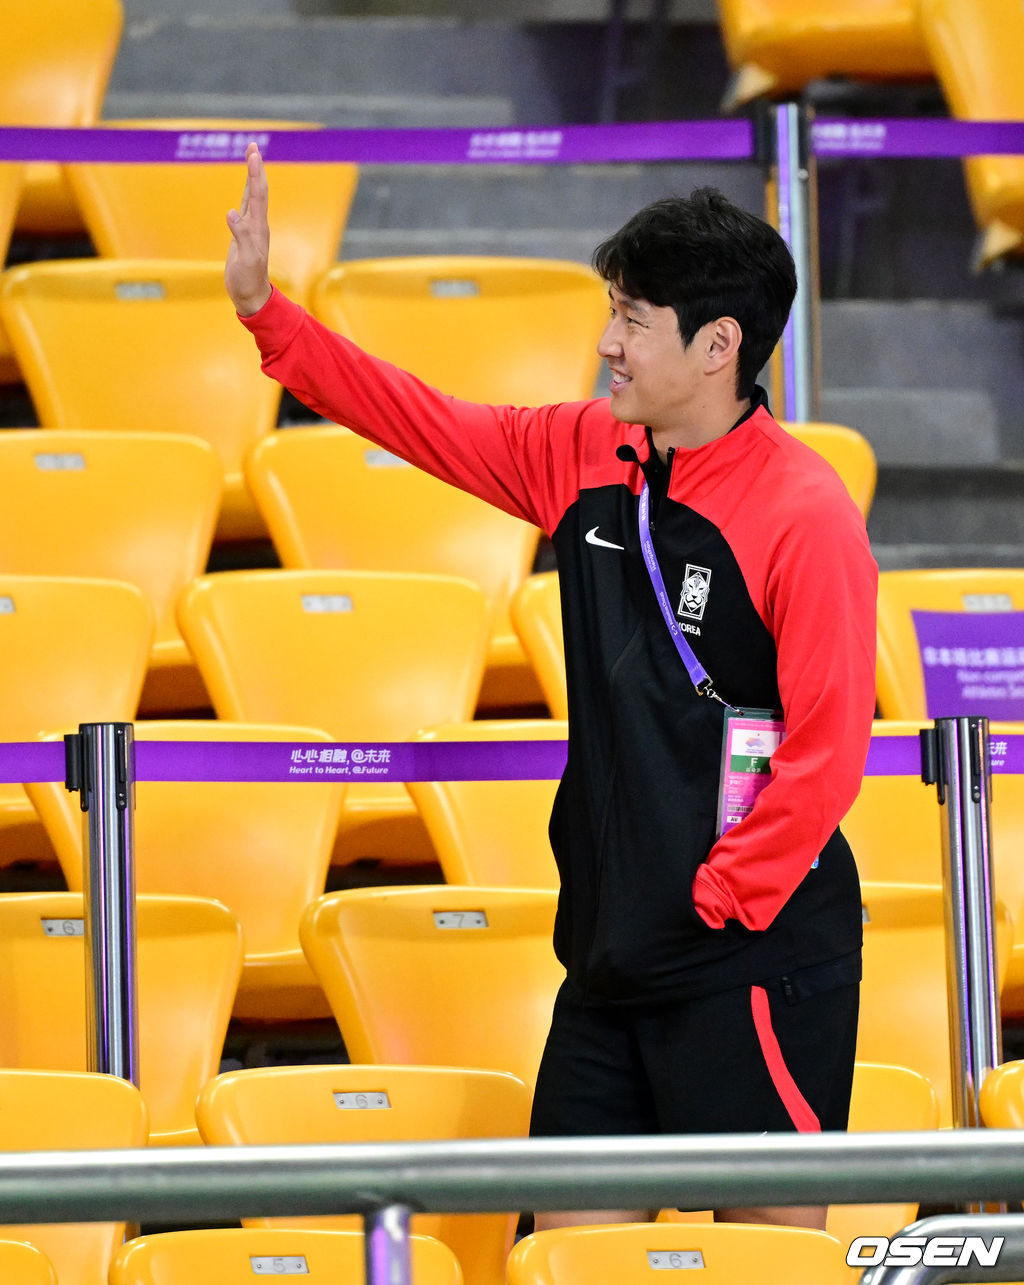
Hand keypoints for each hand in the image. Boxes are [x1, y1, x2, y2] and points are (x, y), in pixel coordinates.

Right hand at [225, 141, 272, 315]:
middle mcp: (257, 224)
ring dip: (252, 177)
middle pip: (257, 190)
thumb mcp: (245, 259)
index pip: (257, 194)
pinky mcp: (243, 235)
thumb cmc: (248, 280)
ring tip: (252, 158)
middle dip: (255, 167)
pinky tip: (245, 187)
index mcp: (258, 228)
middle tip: (252, 145)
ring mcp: (251, 229)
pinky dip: (245, 193)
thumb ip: (240, 236)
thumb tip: (232, 213)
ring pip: (252, 196)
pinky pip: (245, 208)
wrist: (251, 296)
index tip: (254, 152)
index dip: (255, 172)